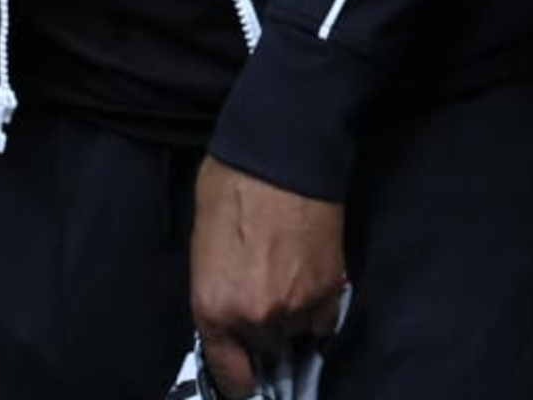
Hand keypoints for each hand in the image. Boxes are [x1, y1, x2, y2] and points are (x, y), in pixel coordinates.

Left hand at [188, 155, 347, 395]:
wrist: (283, 155)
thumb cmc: (232, 186)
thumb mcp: (203, 243)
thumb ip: (216, 286)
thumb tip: (228, 305)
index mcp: (213, 307)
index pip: (230, 372)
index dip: (238, 377)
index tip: (244, 375)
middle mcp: (255, 318)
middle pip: (264, 352)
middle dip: (262, 337)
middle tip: (263, 308)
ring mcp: (296, 307)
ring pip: (296, 336)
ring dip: (292, 321)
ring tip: (289, 290)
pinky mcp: (330, 289)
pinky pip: (325, 321)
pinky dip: (319, 312)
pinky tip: (312, 291)